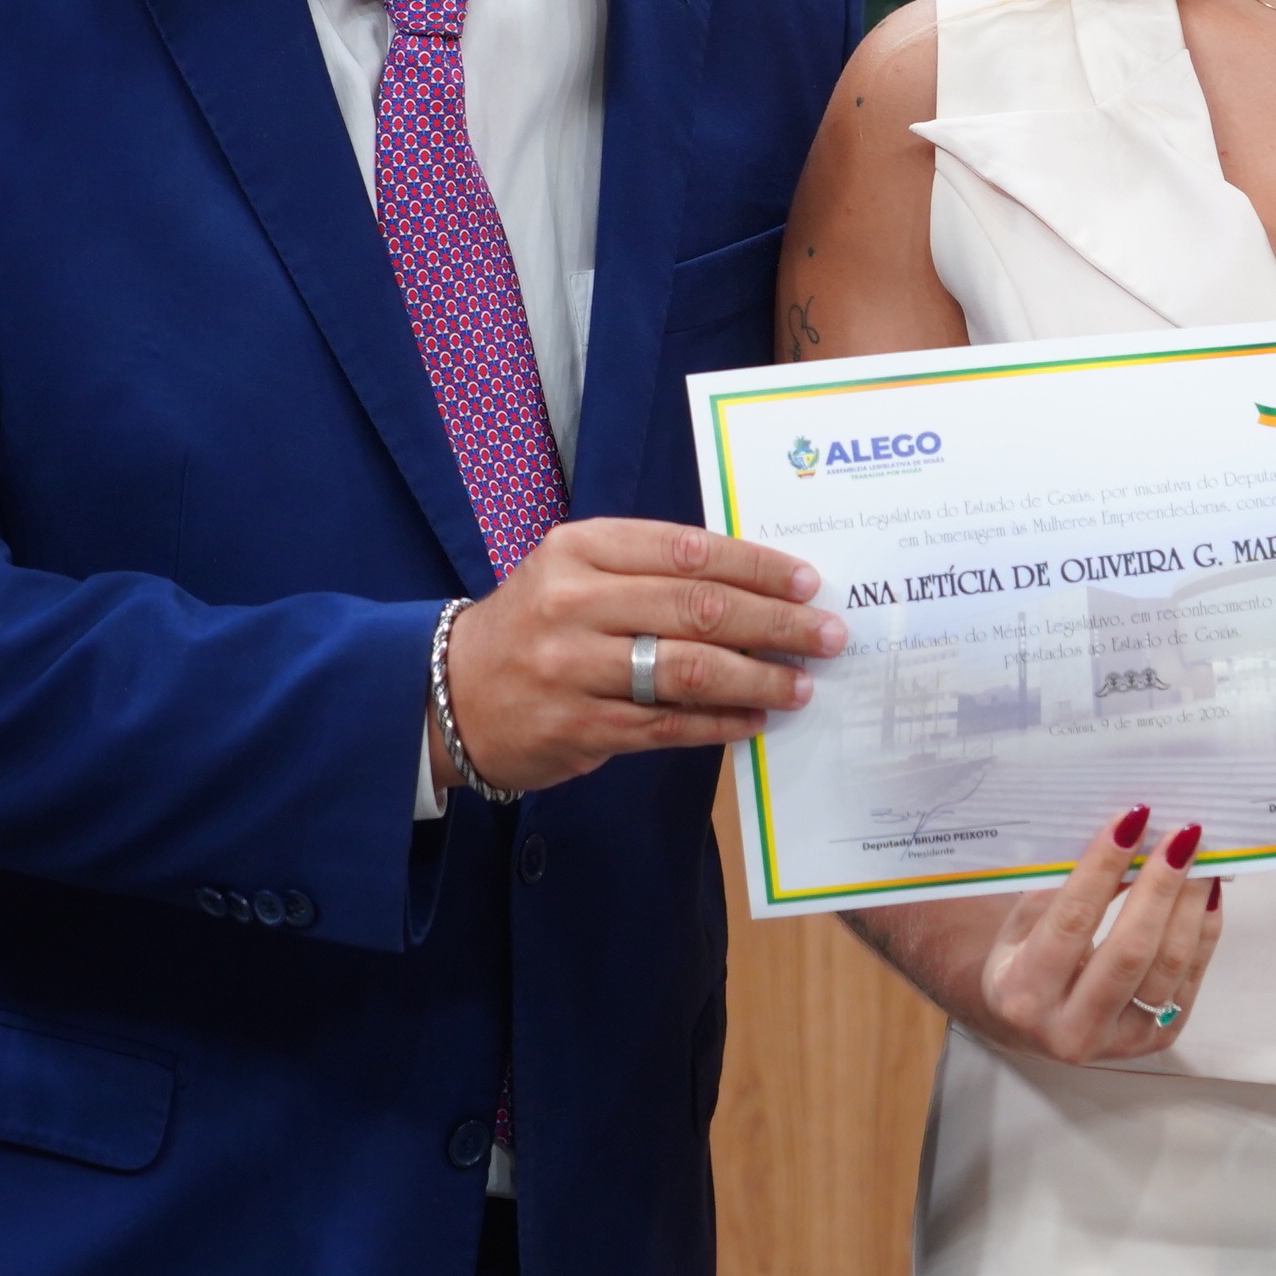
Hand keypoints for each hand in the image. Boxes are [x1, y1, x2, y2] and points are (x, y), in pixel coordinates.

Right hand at [436, 519, 847, 791]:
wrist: (448, 693)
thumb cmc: (535, 623)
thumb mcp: (577, 570)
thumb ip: (652, 568)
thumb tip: (753, 583)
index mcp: (581, 549)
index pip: (688, 550)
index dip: (756, 566)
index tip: (807, 582)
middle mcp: (575, 603)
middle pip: (696, 609)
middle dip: (774, 623)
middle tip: (826, 635)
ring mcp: (574, 668)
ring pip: (687, 671)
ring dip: (756, 678)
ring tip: (802, 683)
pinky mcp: (579, 726)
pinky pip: (667, 725)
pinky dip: (720, 722)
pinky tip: (756, 719)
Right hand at [857, 807, 1225, 1066]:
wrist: (1030, 1027)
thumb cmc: (1023, 961)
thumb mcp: (1021, 926)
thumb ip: (1064, 891)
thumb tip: (1125, 839)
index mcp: (1024, 994)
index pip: (1072, 921)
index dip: (1104, 867)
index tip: (1132, 820)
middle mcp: (1069, 1029)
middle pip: (1130, 950)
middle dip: (1161, 885)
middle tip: (1181, 836)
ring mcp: (1117, 1042)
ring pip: (1167, 967)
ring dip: (1190, 905)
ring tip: (1201, 860)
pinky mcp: (1154, 1041)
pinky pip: (1188, 982)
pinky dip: (1202, 932)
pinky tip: (1205, 895)